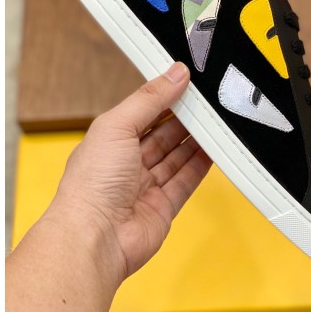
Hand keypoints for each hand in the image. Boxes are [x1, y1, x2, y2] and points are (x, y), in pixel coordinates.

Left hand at [49, 62, 211, 279]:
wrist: (96, 238)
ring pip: (177, 157)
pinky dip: (201, 165)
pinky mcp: (163, 206)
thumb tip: (176, 73)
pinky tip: (215, 151)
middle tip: (209, 101)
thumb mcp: (117, 126)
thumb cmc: (92, 184)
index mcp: (110, 140)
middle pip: (163, 135)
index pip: (143, 112)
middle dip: (185, 118)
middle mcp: (127, 163)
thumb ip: (149, 99)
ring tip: (218, 121)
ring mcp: (146, 186)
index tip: (188, 82)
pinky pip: (186, 181)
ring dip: (196, 140)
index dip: (165, 97)